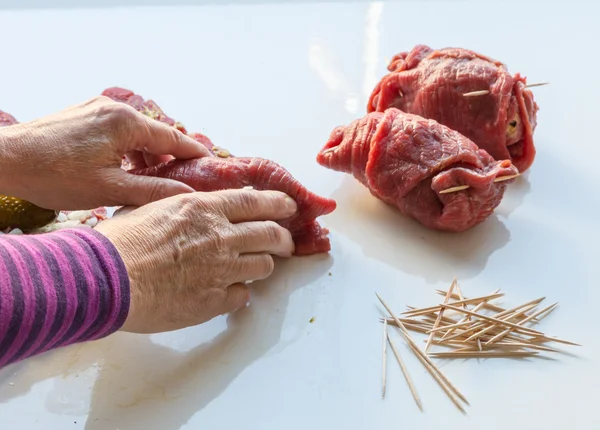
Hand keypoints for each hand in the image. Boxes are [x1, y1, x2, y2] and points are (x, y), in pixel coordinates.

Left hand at [0, 96, 210, 209]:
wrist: (3, 160)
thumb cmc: (53, 175)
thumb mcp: (109, 189)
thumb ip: (153, 190)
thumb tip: (188, 195)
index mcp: (125, 122)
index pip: (173, 137)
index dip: (195, 154)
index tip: (212, 167)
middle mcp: (113, 109)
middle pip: (155, 133)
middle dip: (169, 157)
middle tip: (182, 181)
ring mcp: (96, 109)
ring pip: (136, 133)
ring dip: (146, 155)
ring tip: (151, 181)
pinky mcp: (83, 114)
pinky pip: (117, 131)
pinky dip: (127, 150)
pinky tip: (124, 170)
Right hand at [94, 189, 296, 333]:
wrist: (108, 279)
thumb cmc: (120, 241)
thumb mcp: (151, 207)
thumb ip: (179, 206)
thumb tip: (189, 204)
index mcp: (205, 209)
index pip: (257, 202)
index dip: (279, 204)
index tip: (289, 207)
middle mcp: (221, 236)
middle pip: (271, 234)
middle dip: (284, 238)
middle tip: (285, 242)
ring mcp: (222, 269)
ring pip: (264, 266)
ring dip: (264, 265)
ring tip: (258, 266)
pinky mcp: (215, 300)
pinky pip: (243, 296)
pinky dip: (240, 293)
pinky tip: (230, 292)